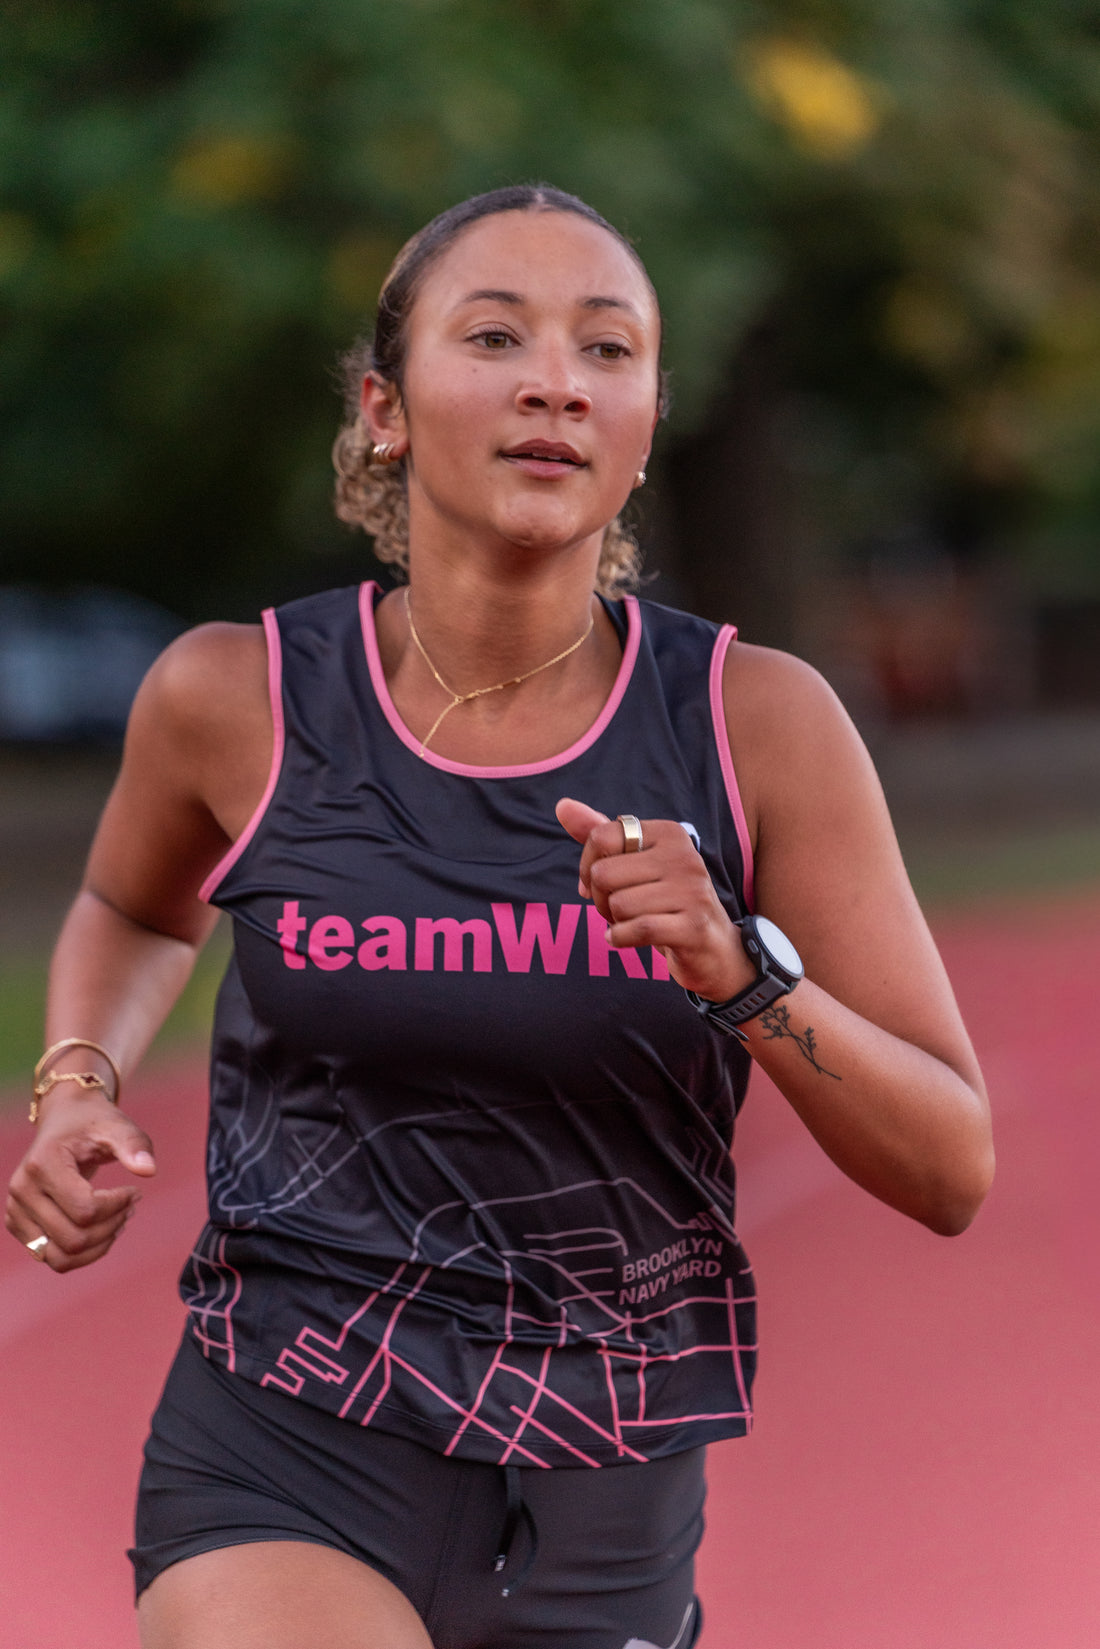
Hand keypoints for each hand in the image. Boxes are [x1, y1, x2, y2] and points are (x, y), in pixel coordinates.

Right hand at [5, 1090, 155, 1271]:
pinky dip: (83, 1252)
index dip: (118, 1206)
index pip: (85, 1210)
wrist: (64, 1120)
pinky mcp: (18, 1224)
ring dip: (97, 1247)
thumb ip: (134, 1145)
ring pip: (60, 1258)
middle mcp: (22, 1190)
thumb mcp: (117, 1126)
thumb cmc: (93, 1123)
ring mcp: (15, 1210)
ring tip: (118, 1222)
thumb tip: (149, 1170)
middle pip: (73, 1239)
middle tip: (131, 1207)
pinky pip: (53, 1258)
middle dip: (111, 1227)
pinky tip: (102, 1228)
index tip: (135, 1191)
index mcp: (42, 1163)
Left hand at [555, 796, 751, 1000]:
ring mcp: (692, 891)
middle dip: (600, 899)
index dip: (588, 865)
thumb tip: (562, 806)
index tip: (600, 883)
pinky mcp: (692, 926)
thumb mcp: (635, 862)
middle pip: (603, 874)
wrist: (712, 945)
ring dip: (614, 921)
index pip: (602, 837)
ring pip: (617, 904)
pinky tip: (625, 938)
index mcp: (670, 833)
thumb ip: (600, 834)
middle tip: (619, 908)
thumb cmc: (665, 899)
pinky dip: (620, 938)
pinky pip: (634, 929)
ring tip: (632, 922)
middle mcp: (684, 856)